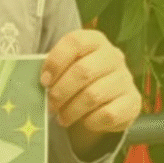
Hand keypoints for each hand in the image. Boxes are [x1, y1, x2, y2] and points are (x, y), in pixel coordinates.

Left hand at [40, 30, 141, 158]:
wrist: (107, 100)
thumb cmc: (77, 81)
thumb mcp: (66, 69)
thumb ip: (52, 70)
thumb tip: (30, 81)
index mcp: (95, 40)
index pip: (75, 42)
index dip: (55, 61)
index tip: (43, 81)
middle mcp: (114, 56)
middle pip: (83, 71)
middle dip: (61, 91)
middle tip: (50, 104)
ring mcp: (126, 79)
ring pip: (94, 95)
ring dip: (72, 110)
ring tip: (61, 117)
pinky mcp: (133, 102)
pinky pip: (108, 114)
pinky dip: (91, 121)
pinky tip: (83, 121)